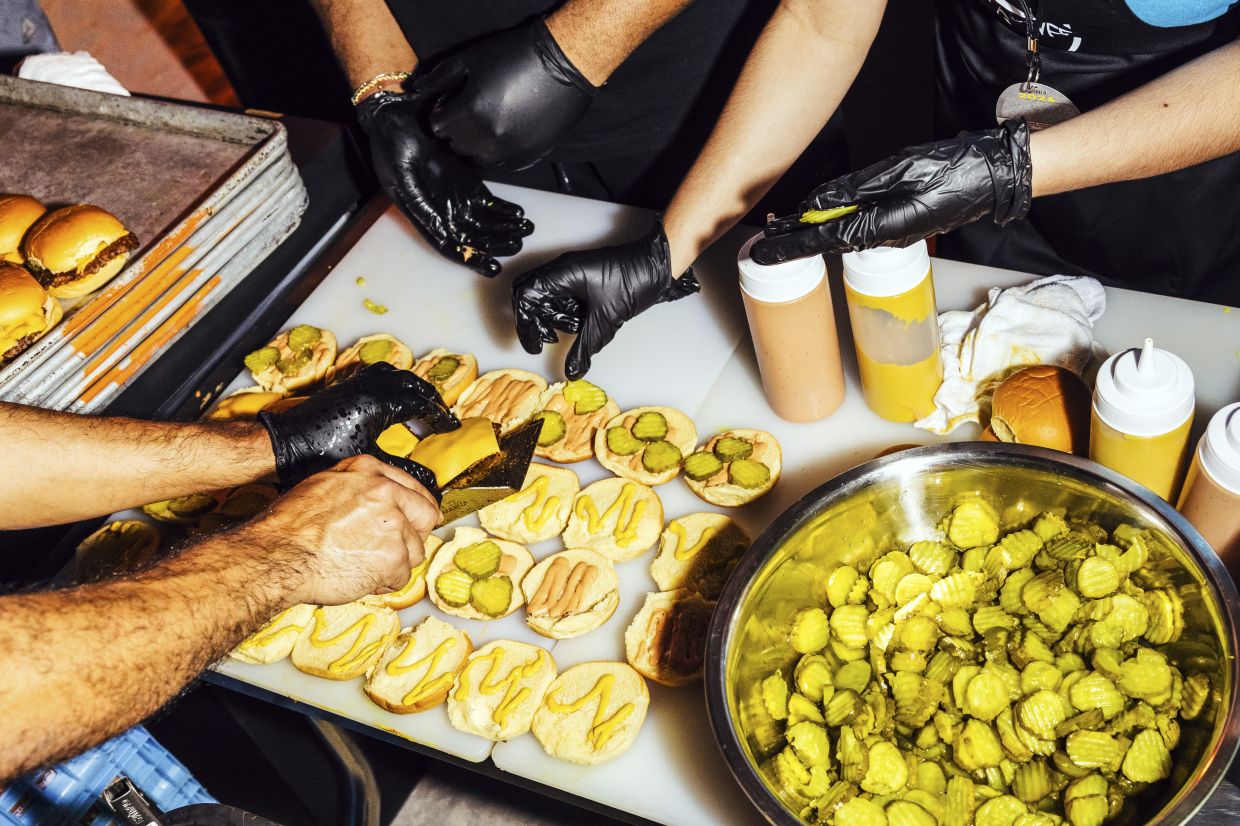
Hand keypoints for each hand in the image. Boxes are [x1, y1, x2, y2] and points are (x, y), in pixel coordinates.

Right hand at [245, 454, 440, 604]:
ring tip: (363, 565)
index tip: (420, 518)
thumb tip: (375, 493)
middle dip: (412, 536)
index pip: (414, 488)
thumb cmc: (291, 527)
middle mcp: (386, 493)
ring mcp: (393, 524)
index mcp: (370, 472)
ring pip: (414, 550)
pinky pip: (402, 577)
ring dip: (394, 563)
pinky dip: (384, 584)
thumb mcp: (322, 485)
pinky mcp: (394, 556)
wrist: (278, 556)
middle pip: (424, 516)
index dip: (417, 508)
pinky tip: (360, 578)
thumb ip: (356, 485)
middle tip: (393, 549)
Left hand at [259, 362, 456, 487]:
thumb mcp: (369, 463)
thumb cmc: (320, 456)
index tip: (451, 427)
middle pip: (412, 383)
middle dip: (430, 397)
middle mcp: (370, 388)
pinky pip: (377, 374)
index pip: (421, 404)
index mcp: (380, 403)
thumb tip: (430, 482)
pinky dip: (392, 382)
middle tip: (440, 414)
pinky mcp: (344, 387)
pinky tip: (391, 397)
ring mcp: (356, 384)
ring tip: (420, 402)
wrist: (283, 446)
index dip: (439, 416)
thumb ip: (403, 470)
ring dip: (411, 386)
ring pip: (394, 374)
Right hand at [356, 89, 534, 275]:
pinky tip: (519, 214)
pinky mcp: (468, 182)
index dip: (471, 259)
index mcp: (423, 216)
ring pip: (485, 222)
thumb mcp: (400, 176)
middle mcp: (441, 211)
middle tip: (517, 244)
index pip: (450, 246)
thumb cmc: (391, 145)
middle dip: (497, 243)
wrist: (397, 116)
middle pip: (474, 237)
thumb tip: (439, 230)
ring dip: (505, 229)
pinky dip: (505, 210)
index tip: (493, 267)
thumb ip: (419, 205)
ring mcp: (456, 197)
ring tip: (525, 230)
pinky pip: (490, 202)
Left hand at [410, 19, 595, 168]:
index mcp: (470, 113)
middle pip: (457, 145)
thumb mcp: (471, 58)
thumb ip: (440, 76)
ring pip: (479, 158)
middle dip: (458, 129)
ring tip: (488, 122)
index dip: (443, 112)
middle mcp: (489, 138)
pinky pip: (504, 164)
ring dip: (477, 144)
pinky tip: (507, 131)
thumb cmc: (517, 55)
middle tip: (470, 110)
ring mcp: (511, 151)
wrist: (564, 63)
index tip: (452, 103)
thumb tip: (418, 89)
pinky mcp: (529, 156)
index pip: (439, 126)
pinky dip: (500, 151)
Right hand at [512, 218, 699, 378]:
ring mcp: (571, 273)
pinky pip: (563, 296)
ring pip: (546, 297)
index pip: (526, 296)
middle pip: (529, 294)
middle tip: (546, 340)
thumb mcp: (607, 319)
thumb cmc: (635, 279)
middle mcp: (562, 269)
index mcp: (562, 273)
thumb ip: (585, 347)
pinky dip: (566, 313)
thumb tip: (571, 371)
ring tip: (573, 330)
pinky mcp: (582, 279)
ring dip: (554, 317)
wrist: (659, 265)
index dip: (525, 324)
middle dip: (534, 320)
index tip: (535, 346)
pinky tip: (582, 324)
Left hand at [751, 120, 1032, 263]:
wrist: (994, 175)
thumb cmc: (954, 169)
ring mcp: (892, 233)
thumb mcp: (899, 169)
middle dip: (794, 240)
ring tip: (782, 227)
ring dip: (813, 230)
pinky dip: (837, 222)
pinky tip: (822, 216)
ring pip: (842, 233)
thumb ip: (856, 188)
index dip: (789, 245)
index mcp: (881, 226)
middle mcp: (884, 236)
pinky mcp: (899, 225)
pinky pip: (860, 226)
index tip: (762, 252)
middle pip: (828, 240)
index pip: (823, 240)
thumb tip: (819, 202)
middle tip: (764, 239)